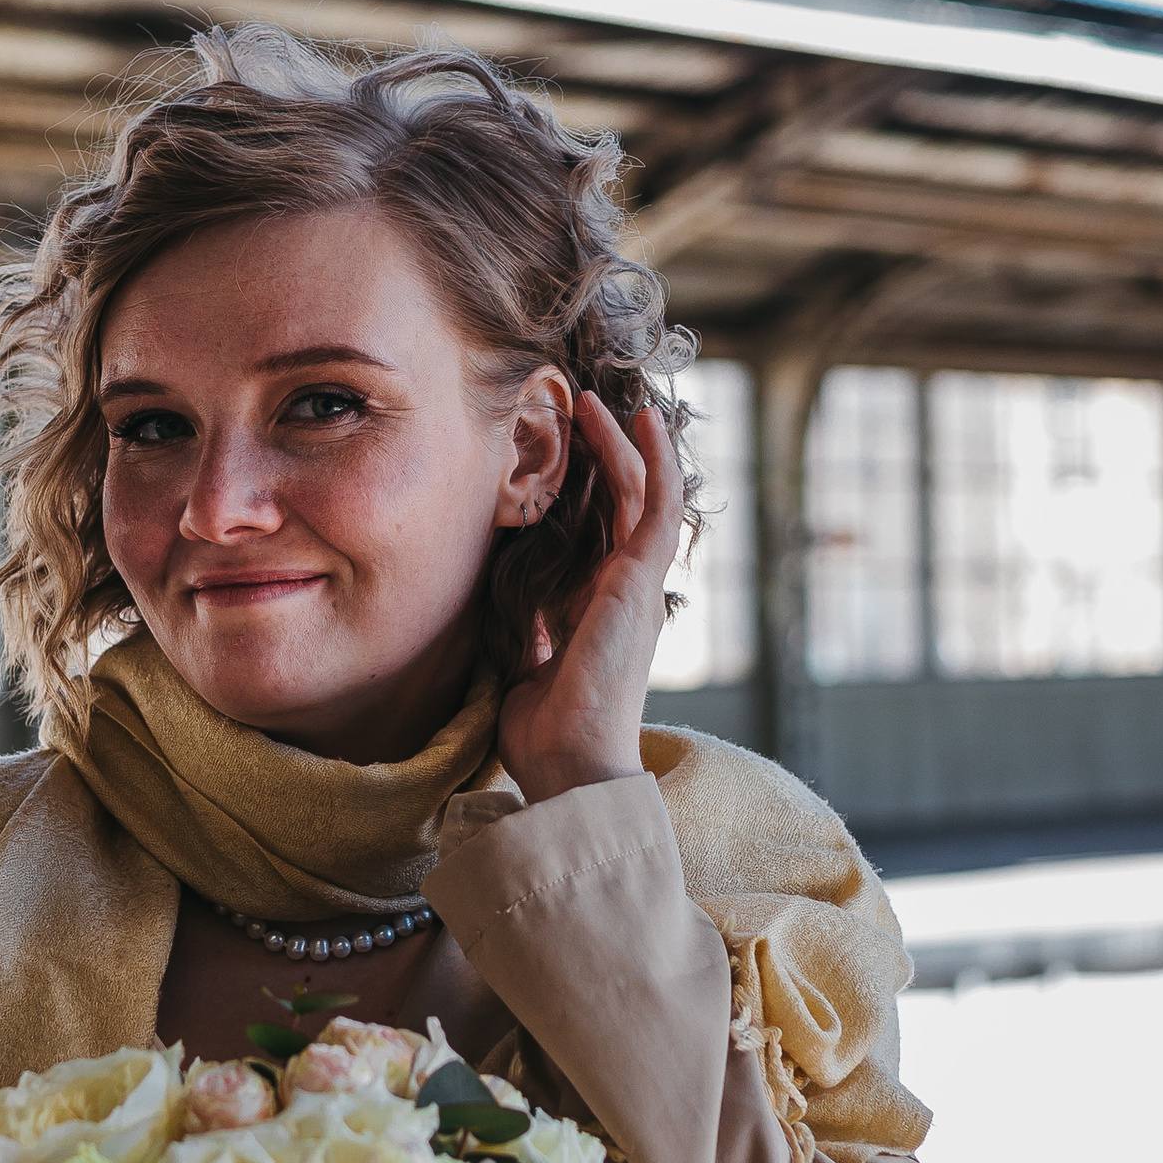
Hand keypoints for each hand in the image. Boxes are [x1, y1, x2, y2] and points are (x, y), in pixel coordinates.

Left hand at [499, 393, 685, 803]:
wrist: (571, 762)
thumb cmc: (545, 733)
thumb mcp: (521, 665)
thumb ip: (523, 630)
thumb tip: (504, 604)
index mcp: (598, 612)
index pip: (598, 536)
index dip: (585, 493)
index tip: (558, 457)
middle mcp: (625, 592)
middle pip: (623, 504)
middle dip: (604, 454)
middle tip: (577, 408)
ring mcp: (638, 583)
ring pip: (643, 493)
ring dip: (624, 443)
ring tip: (596, 401)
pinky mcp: (642, 577)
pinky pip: (659, 503)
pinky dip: (653, 458)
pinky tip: (637, 419)